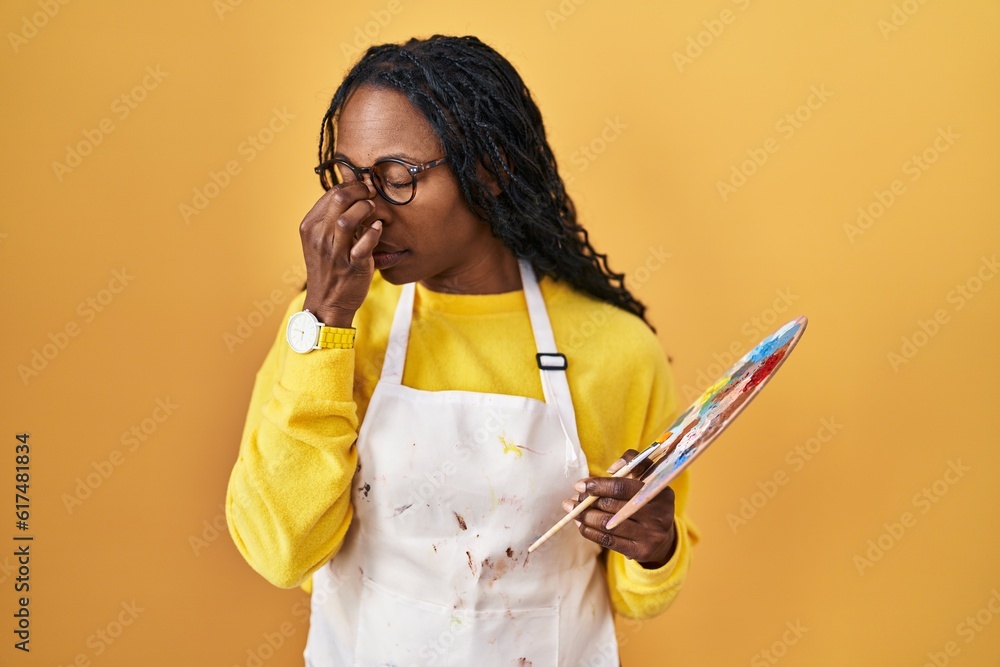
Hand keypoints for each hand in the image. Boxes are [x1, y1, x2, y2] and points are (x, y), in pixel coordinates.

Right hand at [299, 181, 381, 326]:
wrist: (326, 302)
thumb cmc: (327, 267)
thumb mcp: (320, 240)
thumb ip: (330, 218)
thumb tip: (350, 193)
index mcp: (310, 226)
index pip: (331, 193)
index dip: (352, 185)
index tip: (364, 187)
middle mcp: (319, 237)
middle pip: (339, 199)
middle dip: (360, 191)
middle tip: (372, 193)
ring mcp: (335, 252)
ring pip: (347, 219)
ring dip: (365, 209)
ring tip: (373, 210)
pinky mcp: (351, 266)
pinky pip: (364, 244)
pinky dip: (374, 233)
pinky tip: (378, 228)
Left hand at [562, 449, 677, 568]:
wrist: (663, 537)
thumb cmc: (647, 500)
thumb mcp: (648, 478)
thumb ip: (633, 463)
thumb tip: (611, 469)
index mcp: (660, 492)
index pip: (623, 487)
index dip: (599, 485)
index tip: (580, 485)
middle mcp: (658, 514)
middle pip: (613, 506)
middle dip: (588, 501)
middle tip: (575, 499)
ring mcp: (651, 535)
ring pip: (608, 524)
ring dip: (585, 517)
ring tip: (573, 511)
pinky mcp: (641, 551)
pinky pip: (608, 541)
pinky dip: (590, 532)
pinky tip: (581, 524)